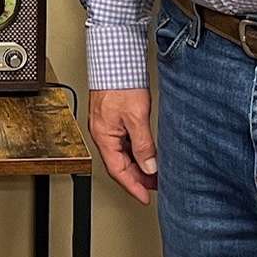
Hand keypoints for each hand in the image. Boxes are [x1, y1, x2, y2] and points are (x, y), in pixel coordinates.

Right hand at [89, 88, 157, 203]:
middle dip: (137, 178)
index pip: (118, 171)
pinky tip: (146, 152)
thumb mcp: (136, 118)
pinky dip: (135, 151)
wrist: (114, 58)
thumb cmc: (120, 83)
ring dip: (137, 165)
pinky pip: (122, 142)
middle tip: (155, 185)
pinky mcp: (112, 117)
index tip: (145, 198)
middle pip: (119, 164)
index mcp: (103, 136)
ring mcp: (106, 125)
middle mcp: (102, 133)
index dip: (133, 187)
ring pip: (121, 153)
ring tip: (154, 171)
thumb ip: (143, 145)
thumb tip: (149, 167)